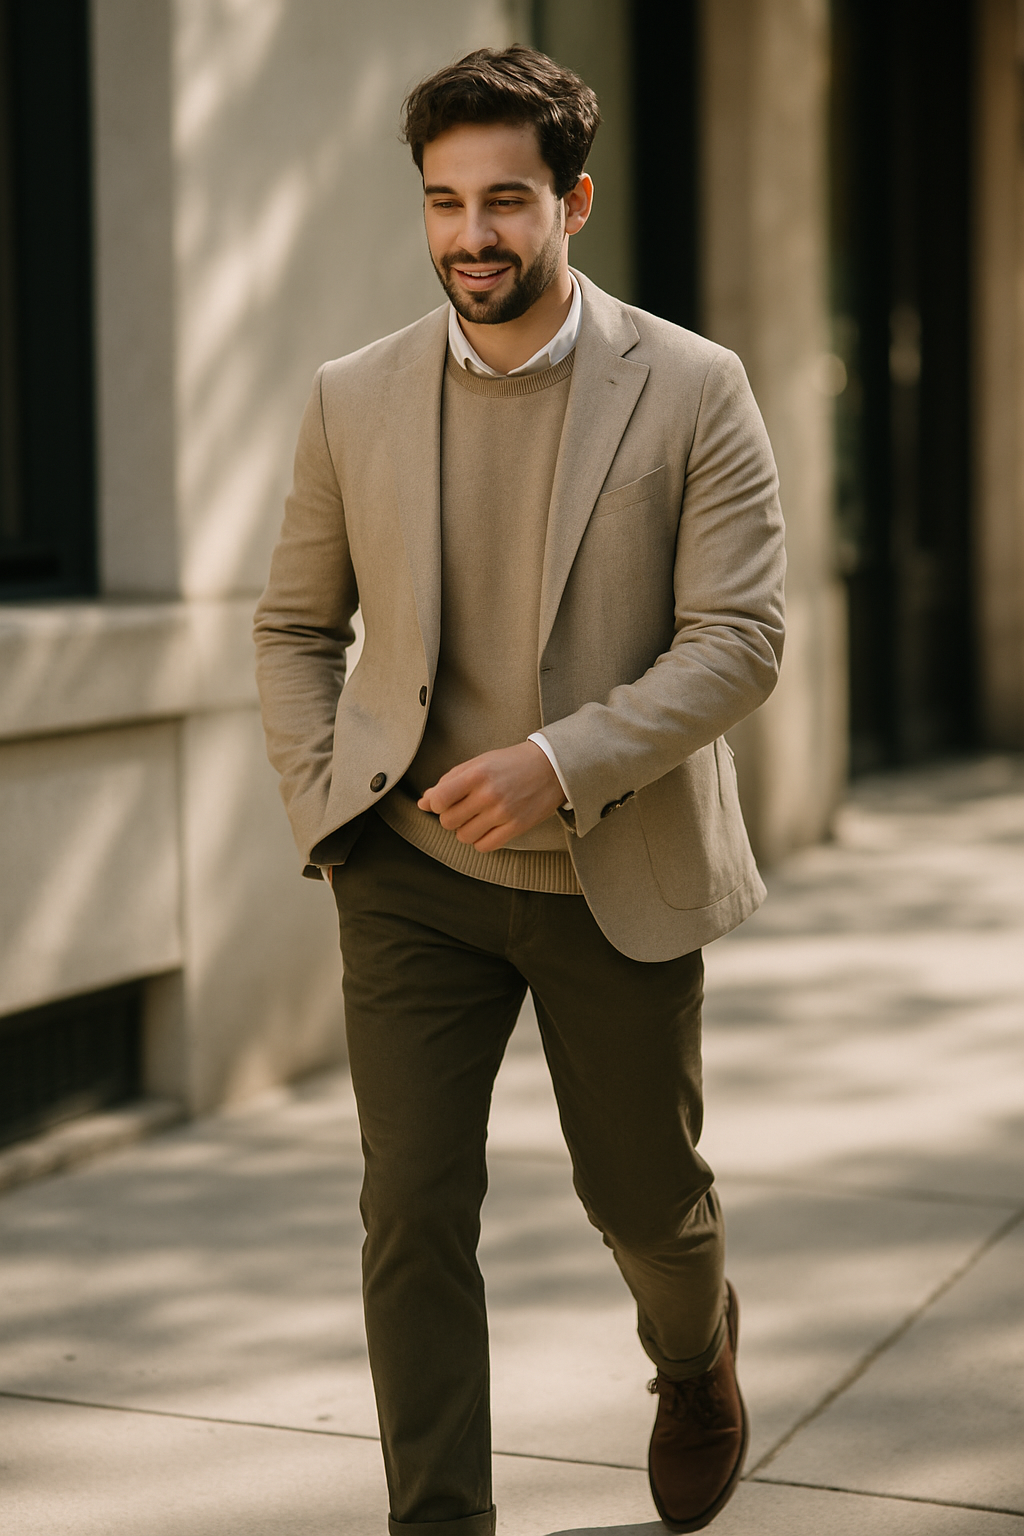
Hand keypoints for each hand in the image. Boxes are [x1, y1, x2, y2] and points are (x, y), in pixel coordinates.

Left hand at [417, 742, 565, 851]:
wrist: (551, 767)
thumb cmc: (510, 763)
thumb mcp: (478, 764)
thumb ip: (449, 781)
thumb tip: (423, 803)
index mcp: (477, 774)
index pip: (439, 799)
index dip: (436, 804)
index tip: (443, 802)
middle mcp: (489, 794)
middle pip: (449, 821)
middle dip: (451, 817)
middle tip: (464, 808)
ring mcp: (503, 812)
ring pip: (464, 836)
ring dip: (465, 830)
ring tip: (477, 818)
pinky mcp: (517, 827)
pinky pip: (484, 846)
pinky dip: (481, 841)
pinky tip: (488, 828)